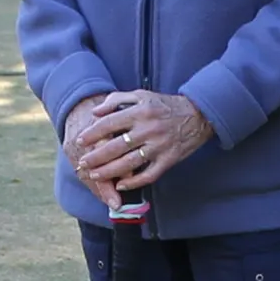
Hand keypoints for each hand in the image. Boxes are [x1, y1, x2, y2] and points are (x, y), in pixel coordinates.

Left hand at [66, 89, 213, 198]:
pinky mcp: (169, 160)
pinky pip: (148, 175)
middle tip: (83, 163)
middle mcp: (148, 130)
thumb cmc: (165, 105)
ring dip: (109, 172)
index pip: (109, 124)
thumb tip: (96, 112)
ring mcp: (159, 146)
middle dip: (96, 157)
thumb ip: (117, 100)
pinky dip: (133, 182)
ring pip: (129, 163)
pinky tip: (120, 185)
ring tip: (95, 175)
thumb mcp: (141, 95)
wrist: (198, 115)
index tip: (81, 140)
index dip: (93, 133)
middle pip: (115, 147)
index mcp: (140, 112)